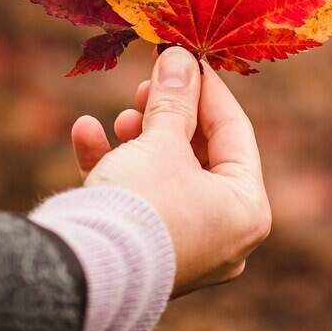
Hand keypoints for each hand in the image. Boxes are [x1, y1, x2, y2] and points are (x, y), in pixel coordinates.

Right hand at [70, 46, 271, 296]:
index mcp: (247, 210)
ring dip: (140, 138)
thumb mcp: (160, 141)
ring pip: (166, 177)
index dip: (207, 89)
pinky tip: (85, 132)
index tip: (186, 57)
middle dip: (168, 115)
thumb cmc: (141, 203)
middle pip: (200, 156)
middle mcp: (224, 236)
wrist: (84, 273)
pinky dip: (115, 166)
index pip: (235, 133)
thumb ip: (174, 98)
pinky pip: (137, 202)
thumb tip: (180, 57)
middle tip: (145, 86)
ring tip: (121, 118)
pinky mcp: (144, 255)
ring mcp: (184, 249)